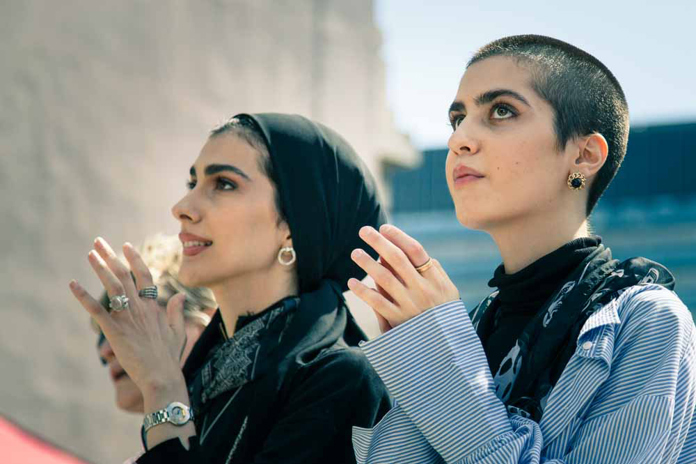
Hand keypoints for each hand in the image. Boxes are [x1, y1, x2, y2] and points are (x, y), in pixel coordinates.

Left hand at [69, 237, 186, 392]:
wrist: (161, 376)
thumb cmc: (169, 358)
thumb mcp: (178, 332)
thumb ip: (176, 312)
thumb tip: (179, 296)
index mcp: (154, 307)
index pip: (144, 275)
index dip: (135, 259)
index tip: (126, 245)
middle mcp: (140, 308)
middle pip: (124, 275)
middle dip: (111, 256)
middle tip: (99, 242)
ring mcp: (127, 318)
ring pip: (112, 286)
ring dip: (100, 268)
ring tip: (90, 253)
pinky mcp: (114, 331)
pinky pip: (97, 310)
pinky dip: (84, 297)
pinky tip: (73, 284)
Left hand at [347, 225, 459, 330]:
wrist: (448, 346)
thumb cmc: (445, 313)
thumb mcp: (447, 290)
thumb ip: (433, 270)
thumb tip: (410, 251)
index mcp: (435, 279)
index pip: (415, 251)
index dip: (399, 237)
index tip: (384, 228)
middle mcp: (423, 289)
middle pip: (397, 259)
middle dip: (379, 242)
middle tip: (364, 231)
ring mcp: (410, 305)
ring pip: (384, 278)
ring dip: (367, 264)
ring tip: (355, 253)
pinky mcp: (399, 321)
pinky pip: (377, 303)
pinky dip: (363, 291)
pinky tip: (352, 282)